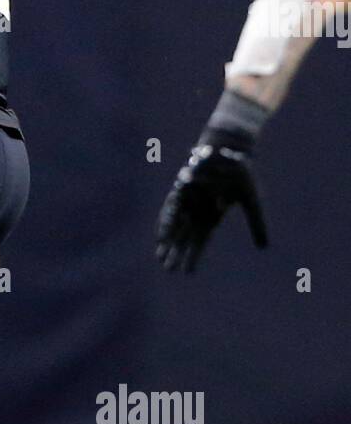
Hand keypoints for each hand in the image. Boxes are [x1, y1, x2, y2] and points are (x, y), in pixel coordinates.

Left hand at [156, 145, 267, 272]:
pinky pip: (171, 207)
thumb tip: (263, 247)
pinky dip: (166, 221)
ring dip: (168, 239)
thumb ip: (257, 225)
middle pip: (183, 236)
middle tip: (167, 269)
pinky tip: (160, 234)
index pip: (200, 240)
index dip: (193, 256)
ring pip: (175, 224)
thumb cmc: (242, 175)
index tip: (187, 273)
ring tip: (160, 255)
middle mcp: (197, 210)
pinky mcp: (183, 188)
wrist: (232, 150)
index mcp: (212, 215)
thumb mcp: (252, 203)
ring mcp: (189, 199)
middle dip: (175, 252)